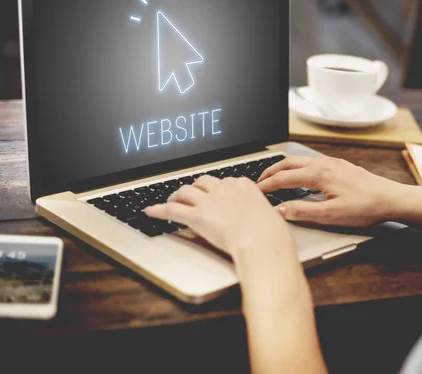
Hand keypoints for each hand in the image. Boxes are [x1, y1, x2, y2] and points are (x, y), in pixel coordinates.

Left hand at [145, 176, 293, 257]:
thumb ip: (262, 214)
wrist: (261, 239)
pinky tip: (150, 211)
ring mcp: (208, 201)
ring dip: (177, 195)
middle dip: (196, 187)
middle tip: (192, 194)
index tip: (216, 194)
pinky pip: (172, 210)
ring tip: (172, 199)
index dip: (217, 189)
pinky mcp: (196, 216)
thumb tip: (266, 221)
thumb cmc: (269, 232)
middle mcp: (223, 189)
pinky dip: (159, 210)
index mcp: (243, 185)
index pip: (226, 181)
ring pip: (185, 191)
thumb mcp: (271, 216)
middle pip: (203, 182)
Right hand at [257, 156, 411, 226]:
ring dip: (283, 168)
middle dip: (270, 171)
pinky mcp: (340, 165)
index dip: (267, 185)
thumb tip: (279, 210)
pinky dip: (297, 167)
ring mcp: (332, 163)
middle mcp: (323, 164)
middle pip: (288, 163)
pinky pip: (311, 161)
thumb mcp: (331, 215)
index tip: (255, 192)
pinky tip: (299, 176)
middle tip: (258, 182)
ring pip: (299, 160)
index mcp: (319, 174)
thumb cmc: (365, 207)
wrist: (392, 199)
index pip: (284, 178)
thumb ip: (302, 211)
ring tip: (274, 177)